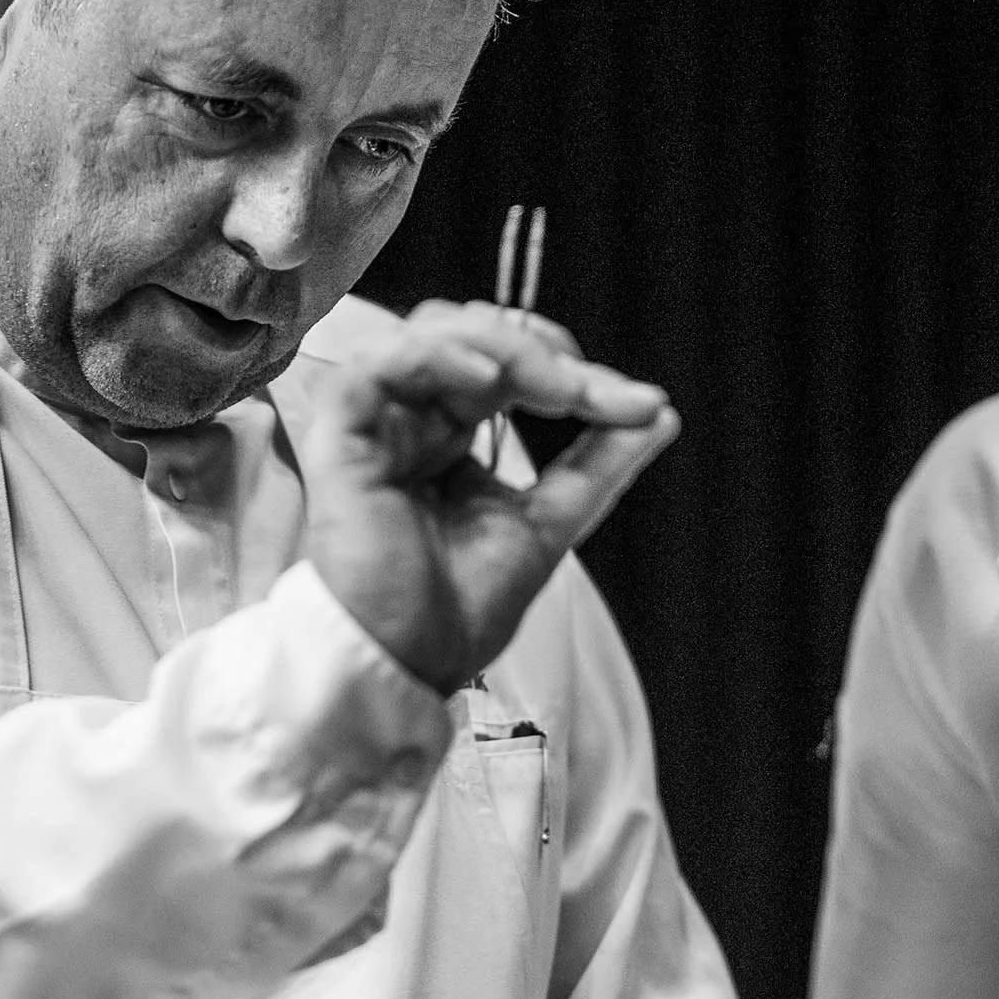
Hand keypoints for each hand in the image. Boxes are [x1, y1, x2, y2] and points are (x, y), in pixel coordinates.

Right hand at [300, 301, 680, 693]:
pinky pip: (376, 366)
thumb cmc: (454, 615)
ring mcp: (375, 429)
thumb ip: (596, 466)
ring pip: (427, 335)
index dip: (571, 372)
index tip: (633, 403)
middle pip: (468, 334)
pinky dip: (435, 354)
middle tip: (581, 387)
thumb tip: (657, 414)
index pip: (507, 369)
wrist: (405, 664)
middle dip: (536, 346)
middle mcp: (410, 426)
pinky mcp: (341, 439)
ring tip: (549, 383)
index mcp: (448, 441)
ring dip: (500, 345)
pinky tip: (485, 376)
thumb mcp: (547, 525)